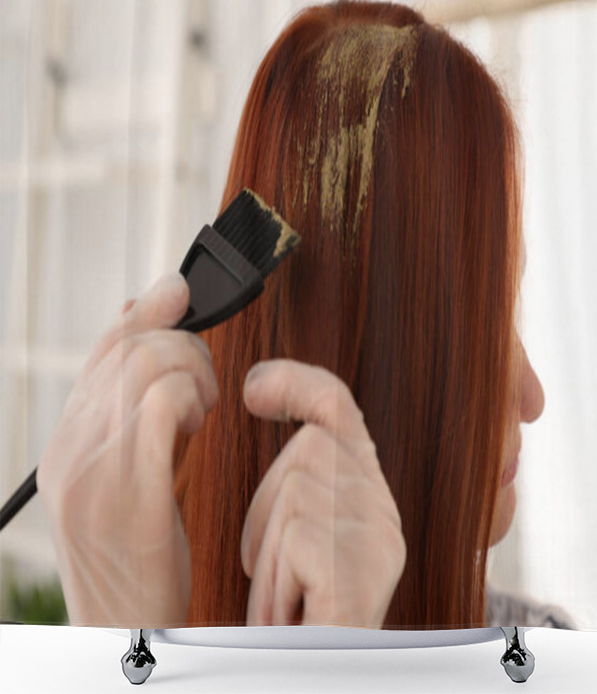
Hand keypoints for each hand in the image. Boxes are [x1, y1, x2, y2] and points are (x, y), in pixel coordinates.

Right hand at [36, 272, 218, 626]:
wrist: (126, 632)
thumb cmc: (140, 552)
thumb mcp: (127, 476)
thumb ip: (134, 413)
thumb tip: (148, 341)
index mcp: (65, 442)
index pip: (103, 352)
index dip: (145, 311)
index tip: (179, 288)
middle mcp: (69, 450)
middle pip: (131, 349)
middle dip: (185, 348)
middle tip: (206, 386)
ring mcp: (92, 471)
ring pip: (148, 366)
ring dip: (194, 373)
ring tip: (203, 411)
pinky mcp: (127, 494)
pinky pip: (162, 405)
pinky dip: (193, 399)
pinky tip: (200, 424)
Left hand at [240, 359, 405, 627]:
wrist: (306, 673)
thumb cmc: (291, 617)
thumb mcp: (292, 535)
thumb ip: (299, 472)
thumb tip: (261, 386)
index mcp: (371, 501)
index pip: (341, 409)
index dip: (300, 383)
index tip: (254, 387)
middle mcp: (385, 518)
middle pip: (311, 447)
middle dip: (269, 505)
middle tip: (275, 569)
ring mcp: (378, 547)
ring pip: (298, 489)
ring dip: (268, 548)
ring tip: (283, 597)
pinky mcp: (359, 578)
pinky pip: (298, 534)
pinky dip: (276, 575)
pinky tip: (289, 611)